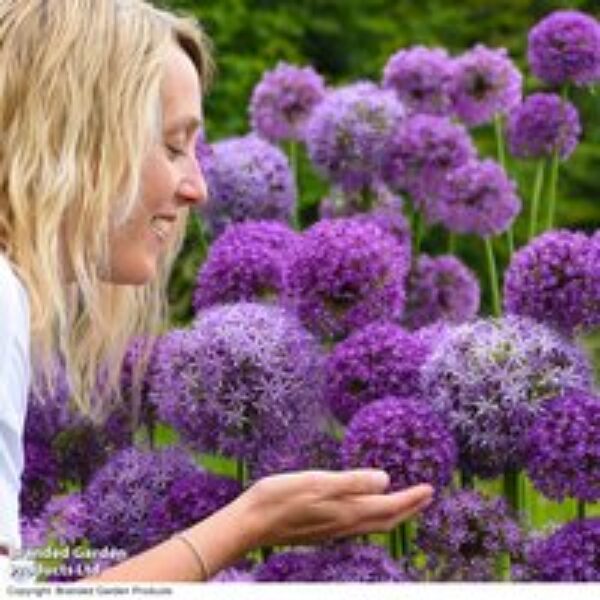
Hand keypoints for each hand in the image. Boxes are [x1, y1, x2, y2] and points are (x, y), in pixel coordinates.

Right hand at [238, 469, 433, 547]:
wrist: (251, 523)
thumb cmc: (281, 498)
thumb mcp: (317, 482)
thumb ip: (352, 482)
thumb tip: (385, 480)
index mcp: (347, 511)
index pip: (389, 506)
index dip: (412, 498)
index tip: (430, 488)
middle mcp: (344, 524)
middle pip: (386, 519)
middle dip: (408, 508)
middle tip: (426, 495)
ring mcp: (333, 529)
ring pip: (373, 524)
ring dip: (393, 513)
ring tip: (403, 501)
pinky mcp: (322, 529)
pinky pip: (359, 524)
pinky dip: (373, 515)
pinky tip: (366, 507)